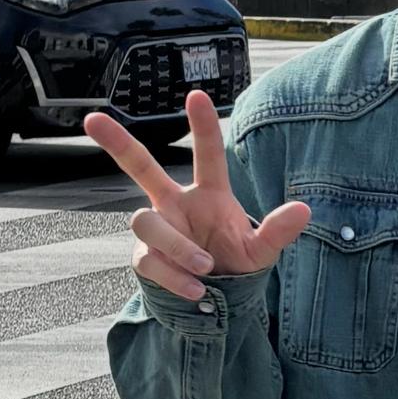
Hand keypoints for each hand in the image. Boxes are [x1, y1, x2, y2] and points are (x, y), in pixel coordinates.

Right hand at [83, 89, 309, 300]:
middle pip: (140, 167)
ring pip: (146, 221)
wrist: (217, 303)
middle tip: (92, 120)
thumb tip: (305, 210)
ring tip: (206, 266)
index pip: (206, 155)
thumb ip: (278, 230)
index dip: (202, 126)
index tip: (196, 95)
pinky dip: (172, 274)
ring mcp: (157, 230)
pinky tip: (196, 289)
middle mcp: (176, 204)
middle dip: (117, 143)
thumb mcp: (262, 250)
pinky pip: (148, 259)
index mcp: (209, 194)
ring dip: (177, 244)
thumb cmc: (238, 265)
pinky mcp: (145, 258)